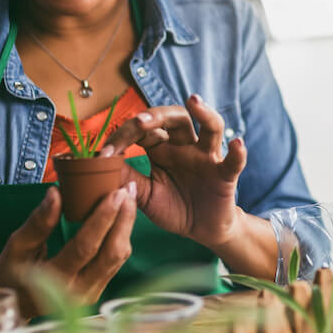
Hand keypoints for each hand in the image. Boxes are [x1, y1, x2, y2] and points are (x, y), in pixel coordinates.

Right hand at [0, 183, 137, 315]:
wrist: (13, 307)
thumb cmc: (10, 274)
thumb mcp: (16, 247)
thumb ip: (38, 222)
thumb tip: (55, 193)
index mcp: (54, 281)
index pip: (85, 246)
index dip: (102, 219)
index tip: (115, 194)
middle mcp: (78, 292)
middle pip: (111, 253)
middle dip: (123, 220)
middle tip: (126, 190)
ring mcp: (91, 295)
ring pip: (118, 258)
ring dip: (126, 227)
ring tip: (128, 198)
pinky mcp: (97, 292)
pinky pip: (115, 263)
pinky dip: (120, 238)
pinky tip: (121, 218)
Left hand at [100, 95, 245, 246]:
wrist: (201, 231)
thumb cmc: (174, 208)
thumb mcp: (143, 195)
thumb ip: (124, 178)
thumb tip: (96, 164)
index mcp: (162, 148)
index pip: (143, 130)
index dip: (124, 136)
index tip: (104, 153)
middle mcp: (186, 146)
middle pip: (175, 118)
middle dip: (157, 115)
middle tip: (141, 121)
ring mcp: (207, 158)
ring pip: (210, 127)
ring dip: (203, 113)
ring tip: (194, 101)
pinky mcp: (225, 175)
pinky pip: (233, 161)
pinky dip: (237, 152)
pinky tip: (236, 143)